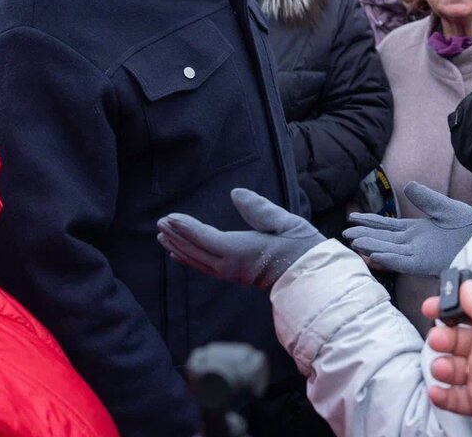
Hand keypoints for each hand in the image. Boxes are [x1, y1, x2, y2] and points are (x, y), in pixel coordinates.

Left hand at [157, 189, 323, 288]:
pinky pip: (204, 268)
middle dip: (176, 236)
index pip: (205, 239)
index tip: (170, 217)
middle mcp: (231, 266)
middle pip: (195, 251)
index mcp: (242, 252)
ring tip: (162, 236)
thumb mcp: (287, 223)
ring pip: (197, 261)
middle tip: (160, 222)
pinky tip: (179, 254)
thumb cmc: (302, 249)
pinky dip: (188, 259)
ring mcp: (231, 274)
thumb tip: (236, 193)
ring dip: (178, 247)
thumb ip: (260, 209)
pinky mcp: (234, 277)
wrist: (312, 279)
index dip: (186, 228)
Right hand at [344, 182, 471, 276]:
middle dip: (365, 235)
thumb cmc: (469, 225)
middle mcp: (414, 244)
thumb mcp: (444, 207)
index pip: (388, 226)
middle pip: (384, 239)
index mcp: (417, 230)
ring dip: (372, 246)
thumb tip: (407, 186)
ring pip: (390, 250)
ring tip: (355, 241)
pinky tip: (375, 254)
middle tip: (346, 232)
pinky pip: (404, 261)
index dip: (370, 221)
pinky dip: (389, 258)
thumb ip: (425, 198)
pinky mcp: (427, 264)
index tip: (353, 217)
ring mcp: (419, 255)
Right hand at [423, 280, 471, 436]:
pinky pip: (453, 397)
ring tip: (443, 369)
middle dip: (442, 339)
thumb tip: (467, 285)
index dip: (448, 310)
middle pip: (456, 341)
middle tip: (438, 341)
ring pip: (452, 368)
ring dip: (442, 367)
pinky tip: (439, 390)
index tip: (431, 307)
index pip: (468, 314)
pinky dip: (443, 395)